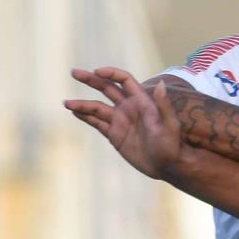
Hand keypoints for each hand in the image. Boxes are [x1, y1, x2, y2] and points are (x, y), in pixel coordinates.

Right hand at [64, 68, 182, 179]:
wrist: (166, 166)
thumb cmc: (172, 145)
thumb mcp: (169, 125)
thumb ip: (164, 106)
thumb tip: (162, 83)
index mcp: (142, 102)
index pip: (124, 80)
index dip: (111, 74)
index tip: (97, 72)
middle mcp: (129, 108)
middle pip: (106, 88)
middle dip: (90, 79)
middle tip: (74, 72)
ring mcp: (120, 121)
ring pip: (97, 107)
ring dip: (82, 104)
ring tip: (67, 103)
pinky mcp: (114, 135)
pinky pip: (96, 123)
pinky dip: (85, 117)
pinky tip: (74, 112)